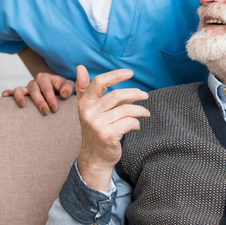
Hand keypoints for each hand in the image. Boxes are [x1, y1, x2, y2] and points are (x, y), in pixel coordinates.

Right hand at [2, 72, 74, 114]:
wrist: (57, 90)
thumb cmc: (63, 89)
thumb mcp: (68, 86)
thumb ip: (68, 88)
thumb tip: (63, 95)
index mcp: (46, 78)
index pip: (47, 87)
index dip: (51, 98)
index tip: (55, 108)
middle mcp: (35, 81)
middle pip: (34, 90)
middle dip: (39, 101)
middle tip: (45, 112)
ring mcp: (27, 87)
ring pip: (20, 90)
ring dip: (20, 97)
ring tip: (22, 105)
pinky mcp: (22, 93)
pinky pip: (13, 92)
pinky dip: (8, 93)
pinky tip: (4, 96)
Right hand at [75, 65, 149, 190]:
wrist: (95, 157)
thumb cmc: (95, 130)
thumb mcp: (87, 109)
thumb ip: (84, 88)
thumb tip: (80, 66)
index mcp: (84, 103)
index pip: (99, 82)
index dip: (115, 75)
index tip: (130, 73)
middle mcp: (88, 112)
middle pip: (117, 95)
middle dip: (135, 94)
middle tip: (145, 96)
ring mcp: (97, 124)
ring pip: (126, 109)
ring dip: (140, 110)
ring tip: (145, 112)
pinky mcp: (107, 135)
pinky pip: (129, 122)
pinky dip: (137, 123)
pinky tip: (137, 126)